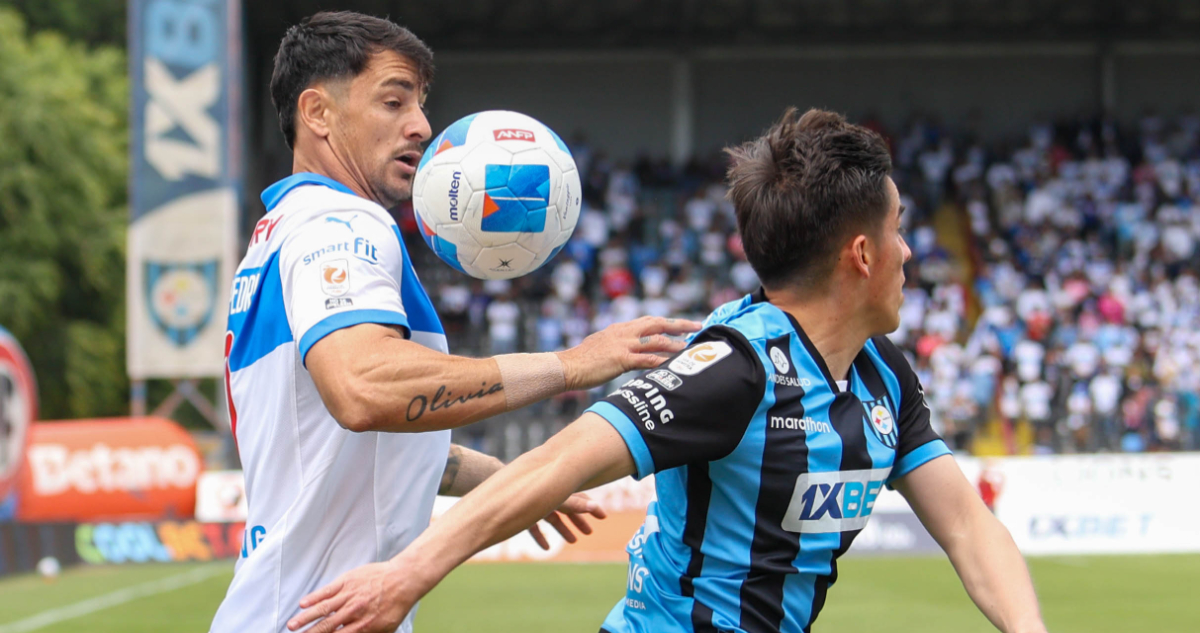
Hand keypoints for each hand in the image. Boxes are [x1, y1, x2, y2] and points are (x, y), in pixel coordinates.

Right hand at [288, 559, 422, 632]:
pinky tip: (303, 604)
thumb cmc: (395, 605)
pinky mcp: (347, 581)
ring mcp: (349, 596)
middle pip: (325, 627)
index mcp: (362, 627)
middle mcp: (353, 613)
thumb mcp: (385, 629)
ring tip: (292, 625)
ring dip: (305, 618)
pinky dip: (314, 597)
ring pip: (323, 609)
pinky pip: (328, 590)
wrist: (403, 579)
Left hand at [527, 491, 607, 549]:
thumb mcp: (554, 498)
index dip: (592, 507)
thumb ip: (574, 503)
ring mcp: (534, 503)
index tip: (603, 517)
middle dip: (579, 520)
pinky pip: (534, 526)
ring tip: (573, 541)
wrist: (494, 486)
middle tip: (589, 532)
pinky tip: (546, 549)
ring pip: (552, 518)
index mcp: (558, 488)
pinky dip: (541, 537)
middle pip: (567, 509)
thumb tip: (596, 506)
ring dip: (563, 529)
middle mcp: (547, 495)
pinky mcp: (521, 513)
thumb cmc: (528, 489)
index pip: (580, 498)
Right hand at [557, 316, 702, 389]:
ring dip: (676, 343)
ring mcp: (624, 345)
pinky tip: (674, 364)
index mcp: (619, 329)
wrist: (567, 367)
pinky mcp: (622, 359)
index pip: (648, 321)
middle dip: (678, 324)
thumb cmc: (581, 361)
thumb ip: (616, 346)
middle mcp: (624, 332)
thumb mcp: (601, 346)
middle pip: (657, 323)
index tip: (681, 324)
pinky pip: (648, 360)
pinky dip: (663, 361)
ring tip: (690, 347)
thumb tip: (626, 353)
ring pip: (657, 340)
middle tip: (696, 325)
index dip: (666, 322)